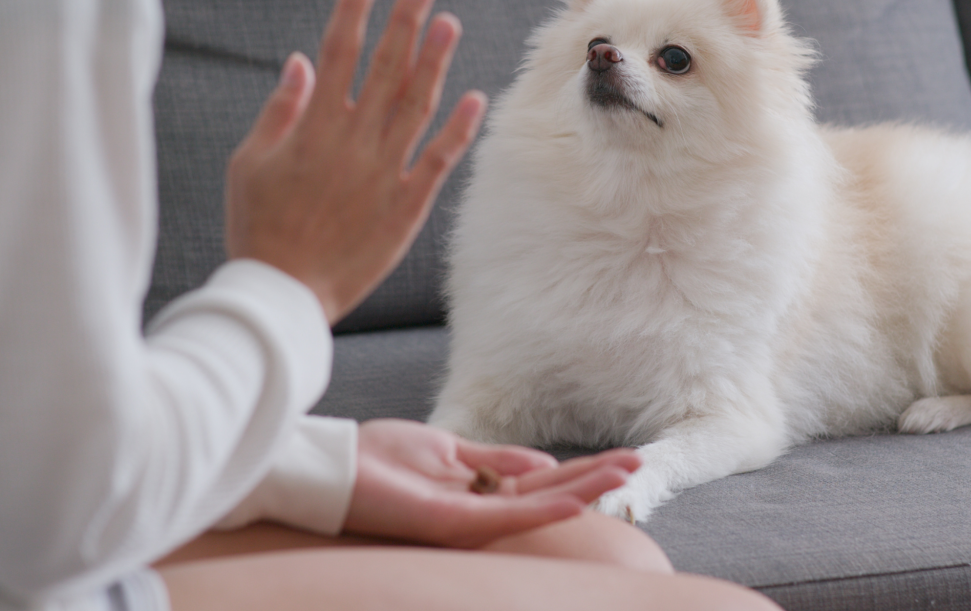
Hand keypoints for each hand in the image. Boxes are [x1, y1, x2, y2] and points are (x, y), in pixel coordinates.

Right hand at [225, 0, 485, 322]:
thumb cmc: (259, 226)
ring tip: (449, 23)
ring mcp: (383, 172)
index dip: (354, 9)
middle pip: (384, 69)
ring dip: (434, 62)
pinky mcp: (406, 204)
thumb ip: (278, 112)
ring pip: (416, 105)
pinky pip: (438, 160)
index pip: (336, 53)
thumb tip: (298, 61)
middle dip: (403, 21)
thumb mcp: (248, 164)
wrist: (284, 292)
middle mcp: (352, 141)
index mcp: (312, 127)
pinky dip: (457, 130)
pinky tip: (475, 98)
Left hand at [342, 419, 641, 547]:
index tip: (619, 458)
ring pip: (537, 505)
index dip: (580, 468)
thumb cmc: (379, 459)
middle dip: (594, 478)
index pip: (541, 479)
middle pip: (549, 492)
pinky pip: (504, 517)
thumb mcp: (446, 448)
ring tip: (624, 476)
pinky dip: (542, 508)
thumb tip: (542, 461)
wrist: (331, 470)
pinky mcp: (450, 522)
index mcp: (479, 487)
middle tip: (638, 464)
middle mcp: (480, 505)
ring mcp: (468, 516)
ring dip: (582, 490)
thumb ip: (494, 458)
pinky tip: (575, 499)